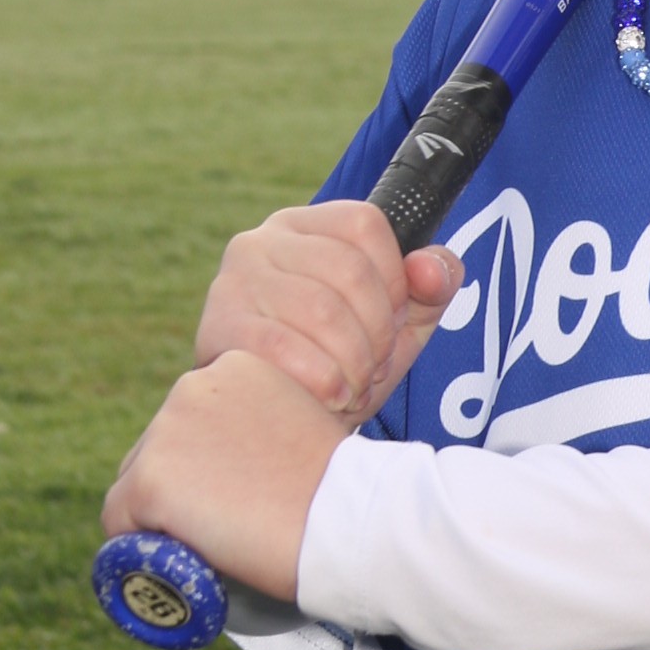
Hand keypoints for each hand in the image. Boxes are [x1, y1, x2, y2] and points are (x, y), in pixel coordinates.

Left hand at [100, 352, 352, 598]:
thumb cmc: (345, 490)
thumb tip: (239, 471)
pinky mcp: (150, 480)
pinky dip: (142, 548)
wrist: (353, 519)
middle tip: (229, 527)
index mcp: (234, 366)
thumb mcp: (302, 430)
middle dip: (182, 491)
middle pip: (158, 452)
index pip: (192, 424)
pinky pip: (120, 524)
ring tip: (218, 542)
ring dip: (165, 518)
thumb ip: (260, 433)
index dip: (209, 469)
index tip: (243, 496)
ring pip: (135, 487)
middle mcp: (192, 386)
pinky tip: (189, 556)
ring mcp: (166, 432)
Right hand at [195, 201, 460, 421]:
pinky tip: (334, 397)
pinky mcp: (219, 327)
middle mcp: (260, 241)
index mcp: (304, 227)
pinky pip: (286, 347)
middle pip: (349, 270)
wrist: (271, 423)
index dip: (396, 279)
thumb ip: (430, 287)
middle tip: (376, 366)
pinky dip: (324, 379)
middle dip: (378, 331)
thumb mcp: (395, 324)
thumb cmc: (335, 364)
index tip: (394, 320)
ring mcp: (234, 282)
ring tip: (355, 385)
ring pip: (322, 310)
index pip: (366, 225)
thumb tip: (431, 269)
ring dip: (355, 362)